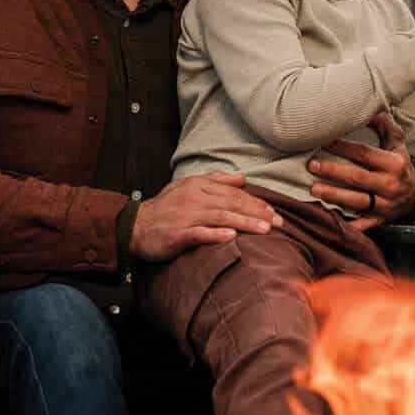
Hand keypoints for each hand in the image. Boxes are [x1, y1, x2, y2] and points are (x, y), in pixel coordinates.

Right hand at [128, 172, 275, 260]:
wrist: (135, 226)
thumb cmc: (165, 207)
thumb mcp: (187, 187)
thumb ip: (214, 181)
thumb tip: (241, 178)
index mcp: (198, 186)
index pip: (234, 193)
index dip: (256, 202)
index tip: (274, 212)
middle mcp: (194, 198)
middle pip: (232, 203)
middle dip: (258, 212)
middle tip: (279, 222)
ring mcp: (185, 216)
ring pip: (221, 217)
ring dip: (245, 222)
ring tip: (265, 229)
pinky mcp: (177, 234)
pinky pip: (199, 233)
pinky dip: (216, 234)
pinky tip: (232, 236)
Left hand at [309, 112, 414, 232]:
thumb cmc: (399, 163)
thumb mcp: (396, 142)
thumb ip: (384, 125)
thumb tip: (370, 108)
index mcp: (394, 163)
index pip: (363, 154)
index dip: (342, 147)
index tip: (322, 140)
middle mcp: (390, 184)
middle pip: (357, 178)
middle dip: (333, 172)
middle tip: (311, 165)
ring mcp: (385, 204)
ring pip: (357, 201)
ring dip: (334, 196)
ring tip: (314, 189)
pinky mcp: (380, 220)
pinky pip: (363, 224)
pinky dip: (348, 225)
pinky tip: (330, 220)